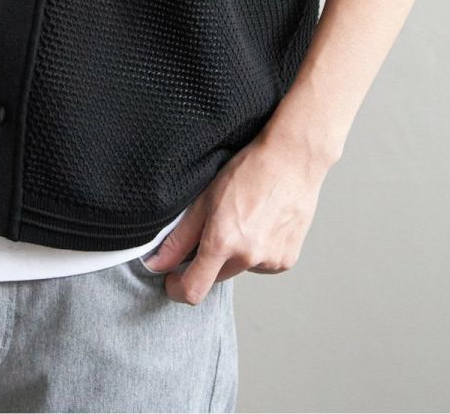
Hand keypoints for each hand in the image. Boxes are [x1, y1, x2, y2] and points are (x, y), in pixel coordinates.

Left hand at [141, 133, 333, 304]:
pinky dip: (256, 251)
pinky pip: (261, 265)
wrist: (292, 160)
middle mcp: (248, 257)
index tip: (172, 280)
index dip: (177, 289)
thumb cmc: (248, 171)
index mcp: (223, 241)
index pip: (193, 290)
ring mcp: (270, 261)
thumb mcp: (205, 198)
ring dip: (235, 255)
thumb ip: (179, 238)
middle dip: (209, 261)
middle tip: (215, 228)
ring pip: (240, 269)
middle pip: (216, 277)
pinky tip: (262, 224)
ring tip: (245, 219)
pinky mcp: (286, 261)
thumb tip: (157, 263)